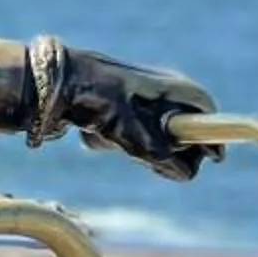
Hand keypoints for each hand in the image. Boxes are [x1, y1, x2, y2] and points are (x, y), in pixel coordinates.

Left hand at [35, 39, 217, 179]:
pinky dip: (113, 139)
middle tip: (141, 152)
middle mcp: (157, 89)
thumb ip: (162, 156)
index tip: (208, 159)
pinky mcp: (113, 106)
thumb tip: (186, 173)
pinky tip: (92, 134)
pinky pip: (124, 134)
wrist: (45, 84)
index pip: (207, 110)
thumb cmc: (93, 98)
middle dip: (164, 148)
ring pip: (150, 137)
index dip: (212, 136)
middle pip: (180, 130)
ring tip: (109, 137)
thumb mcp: (130, 132)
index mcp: (170, 85)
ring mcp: (135, 98)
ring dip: (134, 147)